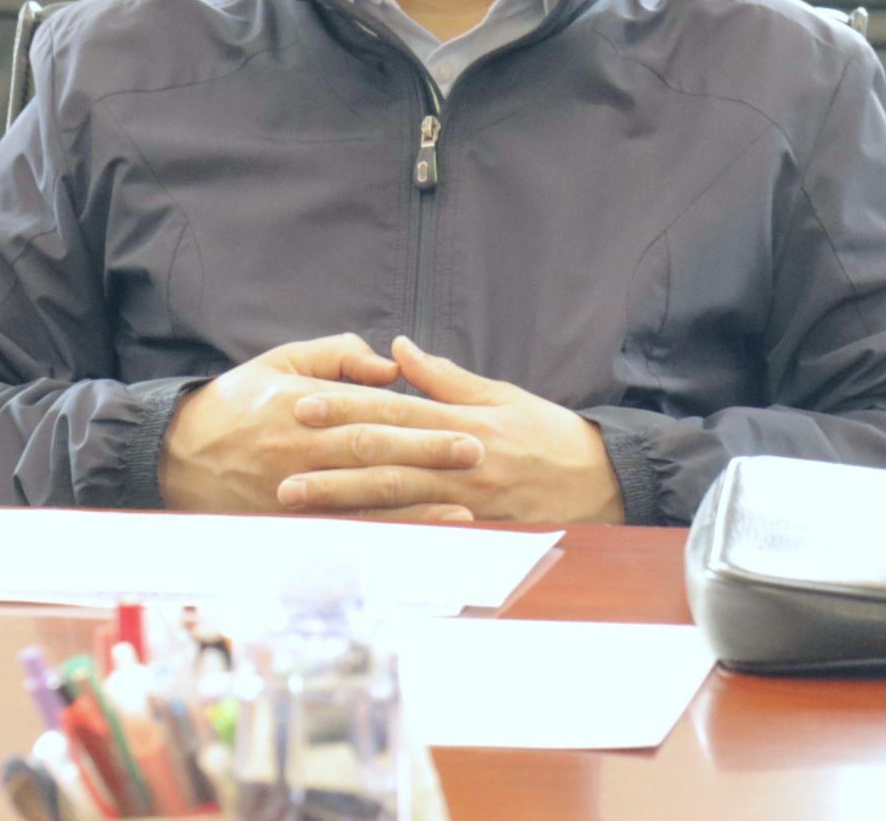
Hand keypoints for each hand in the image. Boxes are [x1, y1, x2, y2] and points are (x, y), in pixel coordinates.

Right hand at [157, 334, 483, 519]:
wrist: (174, 453)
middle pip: (376, 450)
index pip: (372, 409)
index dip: (420, 416)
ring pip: (362, 495)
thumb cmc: (235, 402)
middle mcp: (302, 446)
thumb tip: (389, 364)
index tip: (463, 420)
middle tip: (477, 454)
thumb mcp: (279, 362)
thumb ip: (335, 356)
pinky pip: (340, 529)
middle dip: (429, 453)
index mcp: (304, 403)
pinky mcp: (287, 520)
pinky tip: (412, 538)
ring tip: (462, 505)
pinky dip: (380, 534)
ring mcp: (294, 487)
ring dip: (415, 502)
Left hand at [279, 336, 624, 524]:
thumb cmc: (549, 434)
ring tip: (297, 499)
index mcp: (461, 421)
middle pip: (384, 456)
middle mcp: (459, 460)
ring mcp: (466, 501)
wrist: (604, 482)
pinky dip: (382, 533)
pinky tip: (347, 536)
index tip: (302, 406)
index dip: (345, 407)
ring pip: (394, 498)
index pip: (392, 410)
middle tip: (281, 460)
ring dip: (341, 499)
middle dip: (328, 458)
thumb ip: (446, 377)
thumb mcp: (501, 395)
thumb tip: (399, 348)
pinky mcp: (475, 532)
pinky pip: (421, 533)